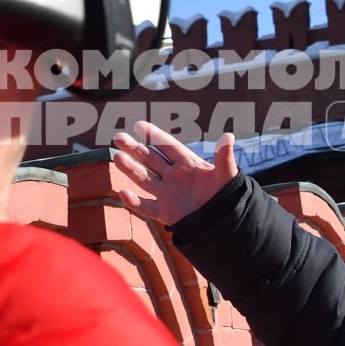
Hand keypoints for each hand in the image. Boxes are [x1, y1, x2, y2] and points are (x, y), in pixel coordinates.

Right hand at [110, 121, 238, 225]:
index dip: (154, 135)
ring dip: (131, 169)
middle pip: (150, 159)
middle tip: (118, 137)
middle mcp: (173, 176)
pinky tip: (123, 193)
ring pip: (144, 179)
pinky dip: (134, 202)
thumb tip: (229, 136)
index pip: (167, 146)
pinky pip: (146, 206)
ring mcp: (167, 193)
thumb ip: (224, 157)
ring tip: (116, 157)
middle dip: (134, 148)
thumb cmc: (226, 194)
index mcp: (187, 164)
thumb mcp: (227, 174)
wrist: (224, 220)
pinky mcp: (165, 212)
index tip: (139, 125)